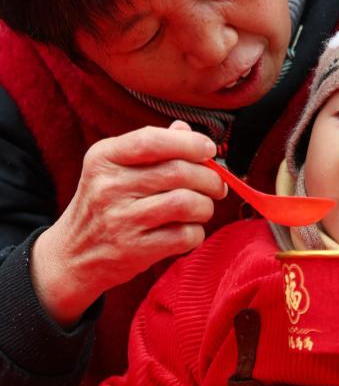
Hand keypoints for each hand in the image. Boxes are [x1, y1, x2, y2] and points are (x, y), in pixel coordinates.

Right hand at [30, 120, 225, 326]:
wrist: (74, 255)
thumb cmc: (103, 206)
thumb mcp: (114, 169)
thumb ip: (150, 147)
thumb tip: (186, 130)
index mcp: (104, 158)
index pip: (152, 140)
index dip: (189, 143)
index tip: (209, 150)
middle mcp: (109, 187)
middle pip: (177, 172)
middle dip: (209, 178)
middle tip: (217, 186)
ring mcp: (121, 220)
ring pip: (185, 203)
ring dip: (205, 206)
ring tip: (202, 208)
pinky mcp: (135, 250)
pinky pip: (184, 236)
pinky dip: (196, 232)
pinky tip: (188, 230)